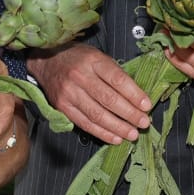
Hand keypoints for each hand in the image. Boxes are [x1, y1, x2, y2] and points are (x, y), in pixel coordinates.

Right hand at [29, 43, 150, 144]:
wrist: (46, 60)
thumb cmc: (77, 57)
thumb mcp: (98, 56)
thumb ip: (115, 74)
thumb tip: (137, 97)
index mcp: (93, 60)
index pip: (117, 79)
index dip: (134, 94)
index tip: (147, 105)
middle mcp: (80, 76)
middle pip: (109, 99)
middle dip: (129, 114)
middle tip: (144, 123)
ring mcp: (69, 93)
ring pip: (97, 115)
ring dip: (118, 127)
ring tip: (132, 134)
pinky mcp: (62, 107)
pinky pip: (85, 123)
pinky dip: (102, 133)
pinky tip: (115, 138)